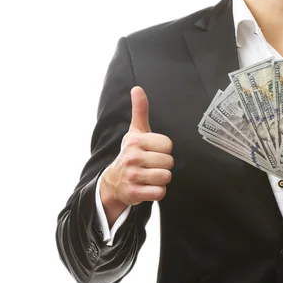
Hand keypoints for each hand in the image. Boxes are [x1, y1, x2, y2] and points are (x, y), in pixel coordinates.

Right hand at [100, 86, 173, 224]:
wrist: (114, 181)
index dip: (164, 149)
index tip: (153, 151)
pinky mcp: (134, 193)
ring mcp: (132, 176)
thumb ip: (140, 110)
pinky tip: (148, 186)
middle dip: (163, 165)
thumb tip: (137, 88)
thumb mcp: (135, 131)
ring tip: (150, 175)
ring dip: (162, 178)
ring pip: (166, 177)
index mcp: (135, 141)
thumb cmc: (131, 153)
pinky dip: (158, 191)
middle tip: (151, 164)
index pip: (168, 145)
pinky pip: (160, 193)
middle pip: (169, 162)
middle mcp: (132, 157)